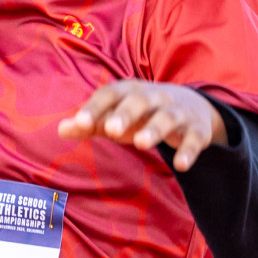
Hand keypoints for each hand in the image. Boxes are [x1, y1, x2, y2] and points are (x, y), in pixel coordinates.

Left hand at [57, 80, 227, 171]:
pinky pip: (193, 139)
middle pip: (139, 102)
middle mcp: (154, 97)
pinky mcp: (196, 131)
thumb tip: (60, 129)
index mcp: (129, 91)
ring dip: (154, 130)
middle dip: (125, 114)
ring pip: (167, 118)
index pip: (109, 95)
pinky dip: (188, 151)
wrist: (191, 105)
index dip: (94, 108)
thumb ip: (90, 123)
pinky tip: (181, 166)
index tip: (80, 124)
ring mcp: (177, 113)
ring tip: (141, 144)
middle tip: (111, 130)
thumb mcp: (115, 115)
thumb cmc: (140, 113)